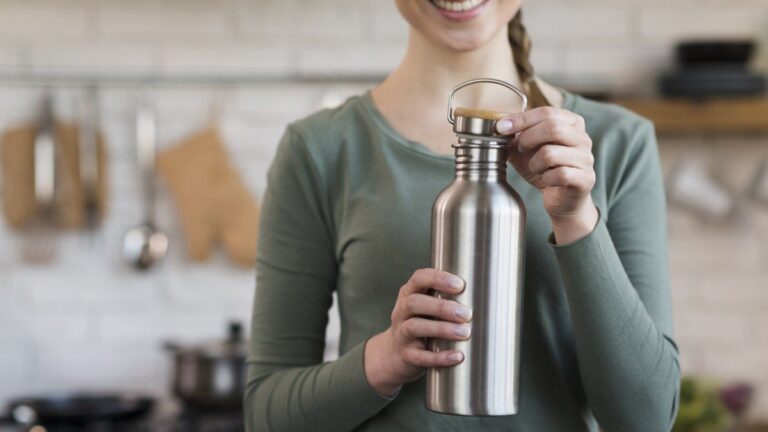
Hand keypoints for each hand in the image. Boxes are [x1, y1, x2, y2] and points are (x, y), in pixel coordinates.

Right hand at [364, 269, 472, 395]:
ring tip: (465, 333)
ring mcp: (401, 334)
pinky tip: (457, 356)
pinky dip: (439, 357)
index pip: (419, 279)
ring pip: (415, 327)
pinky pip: (420, 357)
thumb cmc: (421, 324)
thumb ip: (447, 298)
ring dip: (441, 329)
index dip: (438, 279)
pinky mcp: (406, 355)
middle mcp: (402, 311)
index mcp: (410, 294)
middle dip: (442, 307)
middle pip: (415, 303)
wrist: (395, 355)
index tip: (460, 285)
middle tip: (466, 314)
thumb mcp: (427, 307)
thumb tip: (489, 296)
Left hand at [496, 107, 598, 242]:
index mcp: (572, 123)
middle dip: (528, 139)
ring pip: (551, 153)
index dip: (521, 119)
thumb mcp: (526, 150)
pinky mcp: (586, 178)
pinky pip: (560, 174)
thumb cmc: (545, 169)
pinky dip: (546, 178)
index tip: (501, 127)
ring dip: (534, 163)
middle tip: (520, 149)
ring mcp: (586, 158)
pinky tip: (547, 180)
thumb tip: (499, 126)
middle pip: (552, 128)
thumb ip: (515, 136)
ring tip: (535, 168)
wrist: (561, 199)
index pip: (547, 112)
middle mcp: (583, 138)